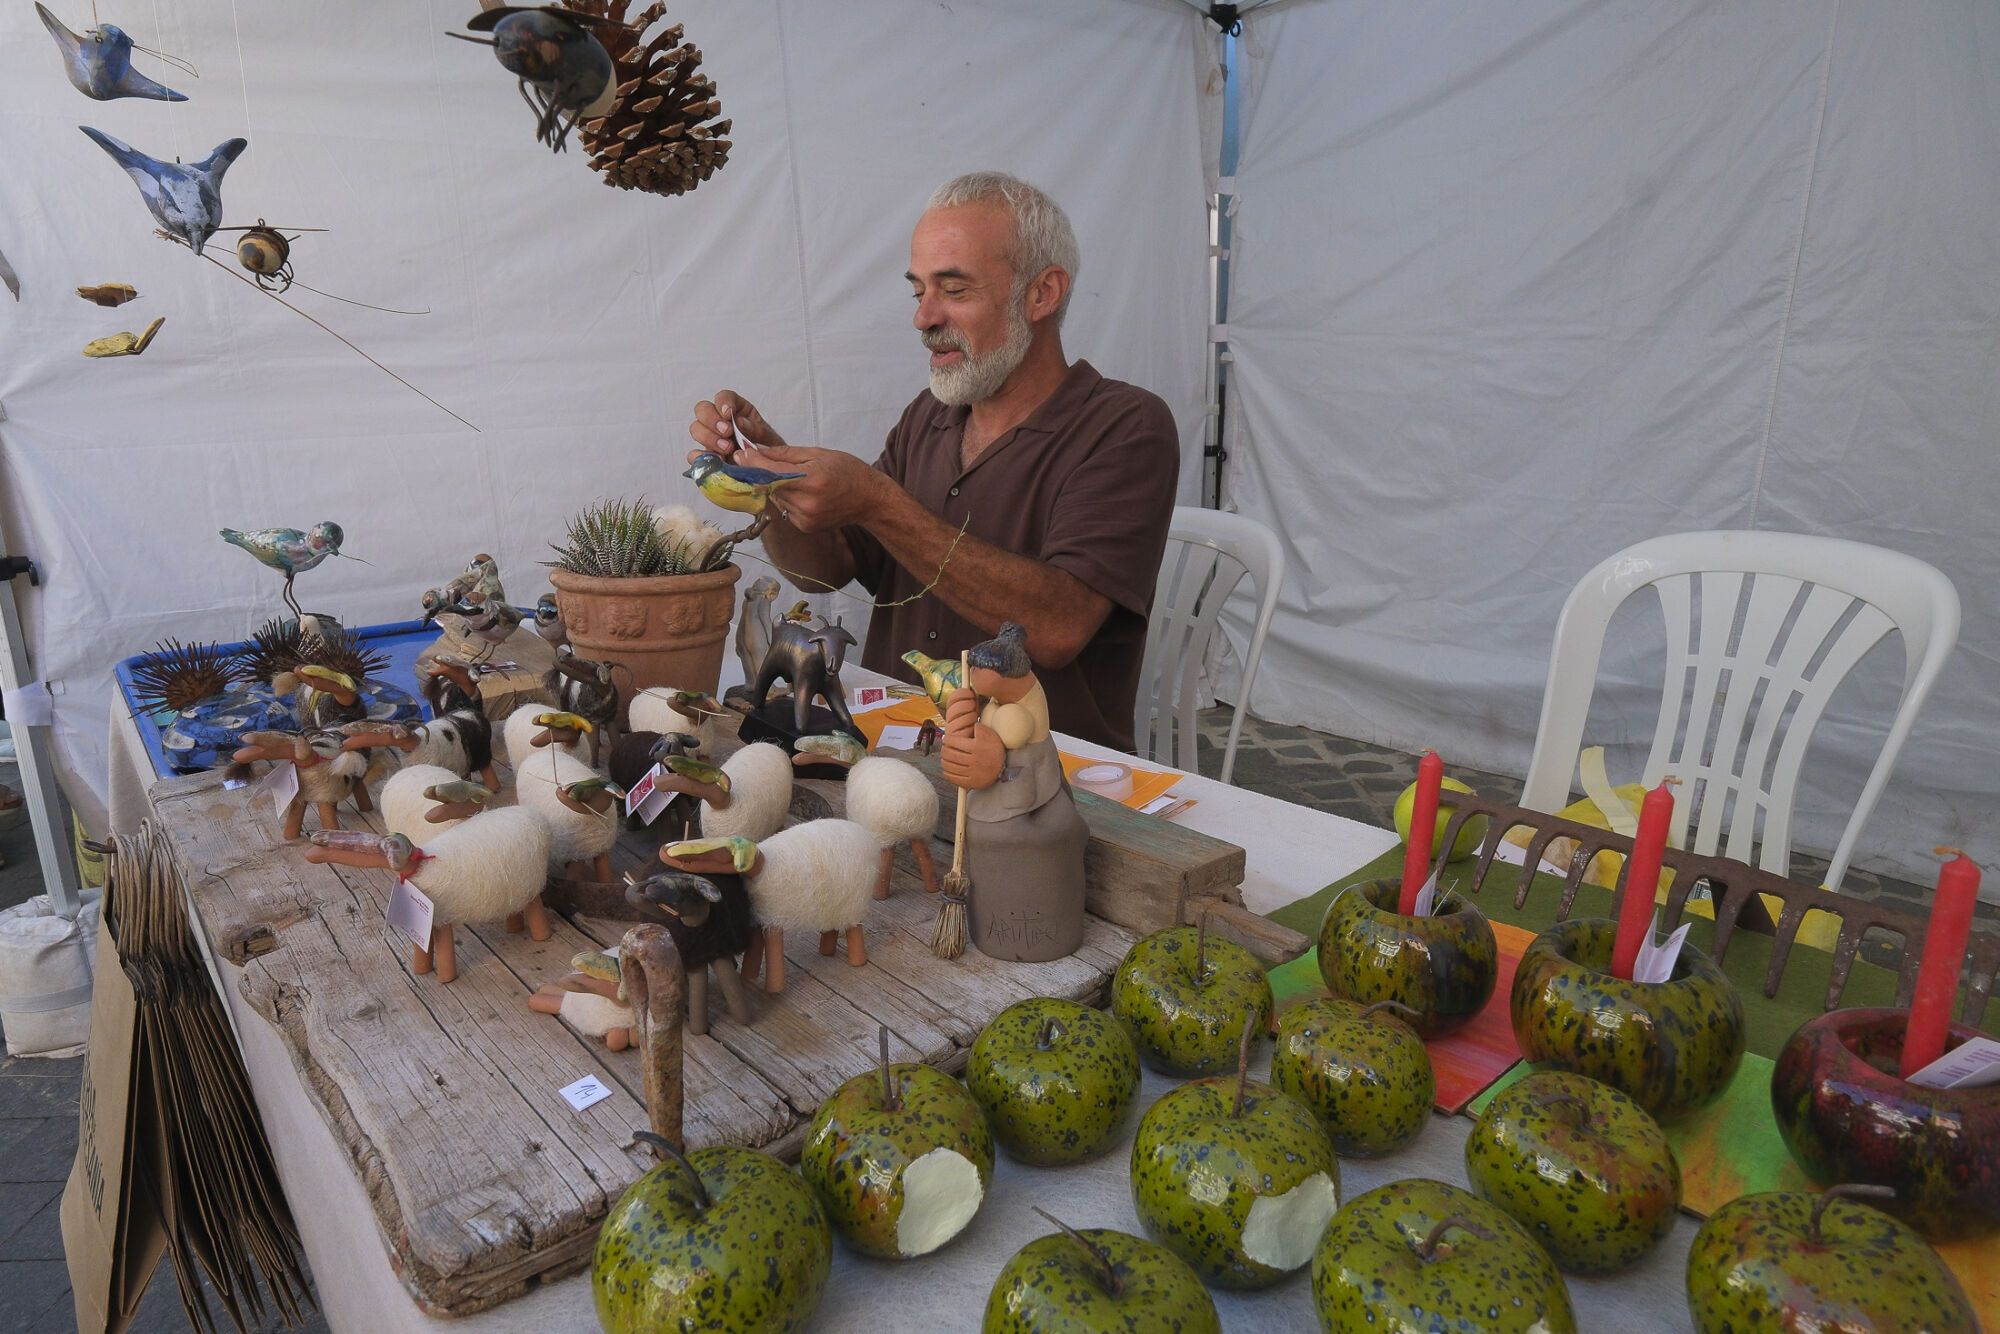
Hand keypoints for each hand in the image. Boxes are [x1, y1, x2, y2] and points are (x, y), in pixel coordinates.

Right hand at [688, 390, 787, 461]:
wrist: (768, 470)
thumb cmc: (768, 450)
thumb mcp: (768, 437)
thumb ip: (756, 429)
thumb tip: (740, 422)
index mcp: (736, 409)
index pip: (723, 397)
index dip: (722, 402)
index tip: (728, 413)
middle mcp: (720, 420)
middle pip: (702, 409)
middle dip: (712, 420)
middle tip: (727, 432)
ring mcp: (711, 437)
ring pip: (696, 429)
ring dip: (709, 438)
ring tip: (727, 449)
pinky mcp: (707, 456)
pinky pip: (694, 454)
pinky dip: (700, 457)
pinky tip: (716, 460)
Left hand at [736, 443, 883, 532]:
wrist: (869, 499)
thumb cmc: (847, 470)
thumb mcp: (818, 453)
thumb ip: (784, 454)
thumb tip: (755, 450)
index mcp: (812, 479)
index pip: (771, 471)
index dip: (752, 462)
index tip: (740, 454)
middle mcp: (808, 502)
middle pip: (770, 486)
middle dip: (761, 473)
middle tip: (756, 461)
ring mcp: (805, 517)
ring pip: (775, 498)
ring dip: (773, 487)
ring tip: (789, 477)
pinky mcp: (804, 526)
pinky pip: (784, 509)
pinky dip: (786, 499)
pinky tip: (801, 493)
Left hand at [941, 720, 1005, 789]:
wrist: (1004, 768)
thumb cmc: (994, 749)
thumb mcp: (990, 734)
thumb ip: (979, 727)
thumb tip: (969, 724)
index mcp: (976, 747)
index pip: (955, 742)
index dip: (947, 740)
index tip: (946, 739)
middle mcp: (974, 760)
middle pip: (951, 755)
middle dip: (944, 750)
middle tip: (943, 748)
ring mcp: (972, 773)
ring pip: (950, 767)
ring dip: (944, 761)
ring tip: (944, 757)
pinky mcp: (971, 782)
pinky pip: (954, 778)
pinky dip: (947, 773)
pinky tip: (947, 769)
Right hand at [943, 687, 979, 737]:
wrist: (980, 745)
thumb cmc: (977, 727)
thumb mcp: (974, 710)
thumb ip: (971, 699)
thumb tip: (972, 683)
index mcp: (953, 711)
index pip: (952, 698)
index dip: (961, 693)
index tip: (971, 693)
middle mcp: (949, 720)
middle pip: (955, 706)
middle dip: (968, 704)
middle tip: (974, 707)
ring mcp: (951, 730)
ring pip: (961, 717)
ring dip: (971, 716)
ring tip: (974, 719)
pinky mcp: (955, 740)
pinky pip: (965, 729)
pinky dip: (972, 727)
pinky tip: (973, 729)